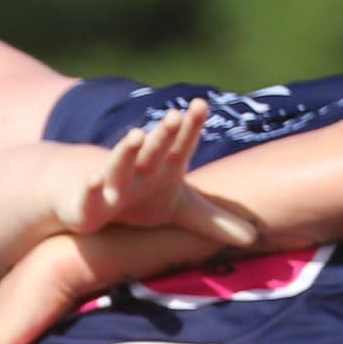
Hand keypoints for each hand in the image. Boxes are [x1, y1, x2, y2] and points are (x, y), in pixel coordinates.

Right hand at [55, 103, 257, 247]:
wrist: (98, 203)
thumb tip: (254, 238)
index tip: (201, 105)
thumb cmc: (143, 201)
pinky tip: (93, 180)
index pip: (182, 144)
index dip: (191, 126)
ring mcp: (112, 184)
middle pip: (154, 149)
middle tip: (175, 116)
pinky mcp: (88, 204)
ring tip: (136, 135)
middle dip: (163, 134)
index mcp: (165, 166)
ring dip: (126, 151)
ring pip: (120, 165)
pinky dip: (91, 187)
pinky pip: (89, 196)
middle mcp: (139, 170)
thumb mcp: (182, 210)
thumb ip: (215, 222)